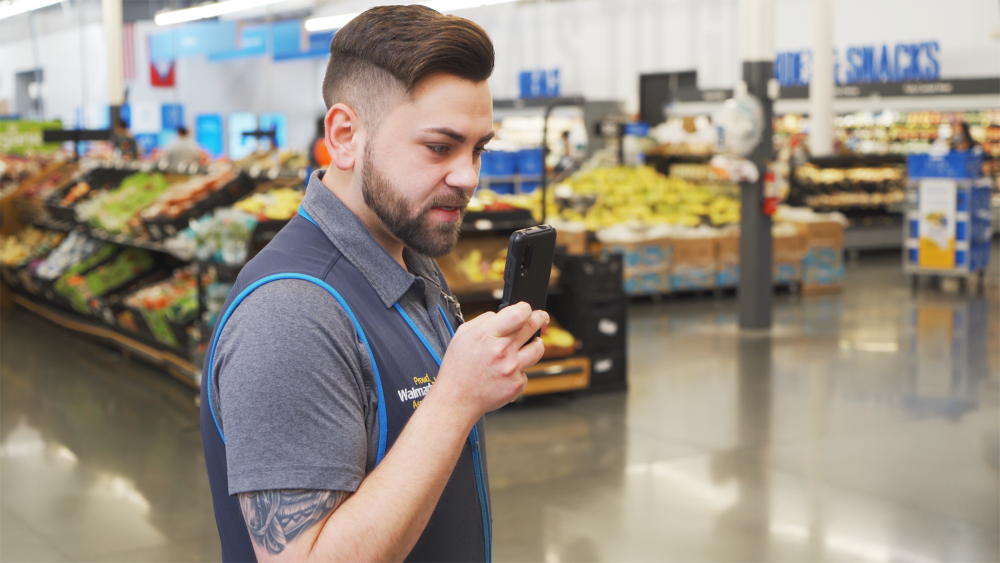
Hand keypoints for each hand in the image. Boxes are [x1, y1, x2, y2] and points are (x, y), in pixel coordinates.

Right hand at [433, 302, 547, 422]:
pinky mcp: (517, 384)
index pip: (519, 314)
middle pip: (532, 327)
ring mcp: (511, 368)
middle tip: (541, 317)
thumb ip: (485, 320)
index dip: (526, 308)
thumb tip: (503, 314)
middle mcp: (502, 351)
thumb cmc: (458, 367)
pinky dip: (520, 369)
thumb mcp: (463, 335)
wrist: (457, 399)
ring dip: (535, 343)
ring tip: (529, 343)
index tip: (526, 309)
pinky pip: (527, 370)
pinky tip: (506, 371)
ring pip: (538, 348)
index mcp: (487, 335)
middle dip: (540, 318)